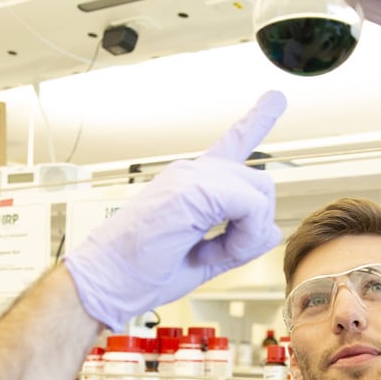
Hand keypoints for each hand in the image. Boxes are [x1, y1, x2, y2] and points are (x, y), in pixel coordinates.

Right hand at [62, 92, 286, 330]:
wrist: (106, 281)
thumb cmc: (143, 271)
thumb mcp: (203, 258)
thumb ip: (237, 241)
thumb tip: (269, 229)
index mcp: (192, 183)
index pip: (231, 142)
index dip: (257, 119)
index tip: (275, 98)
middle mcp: (192, 172)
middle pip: (261, 185)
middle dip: (253, 227)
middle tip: (218, 252)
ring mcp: (191, 176)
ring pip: (259, 193)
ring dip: (246, 233)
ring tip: (209, 252)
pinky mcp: (193, 189)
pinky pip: (250, 206)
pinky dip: (242, 235)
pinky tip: (211, 249)